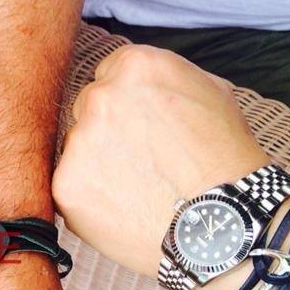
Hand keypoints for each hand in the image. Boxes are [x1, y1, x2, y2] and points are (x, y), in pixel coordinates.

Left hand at [53, 44, 268, 276]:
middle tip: (143, 160)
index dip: (129, 103)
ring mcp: (79, 140)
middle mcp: (101, 96)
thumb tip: (143, 80)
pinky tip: (123, 207)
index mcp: (136, 66)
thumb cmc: (224, 160)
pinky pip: (70, 184)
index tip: (144, 125)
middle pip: (89, 107)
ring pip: (77, 147)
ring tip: (138, 187)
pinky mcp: (65, 183)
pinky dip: (90, 197)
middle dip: (109, 130)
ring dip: (97, 163)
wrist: (220, 223)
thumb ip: (165, 78)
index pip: (109, 73)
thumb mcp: (211, 92)